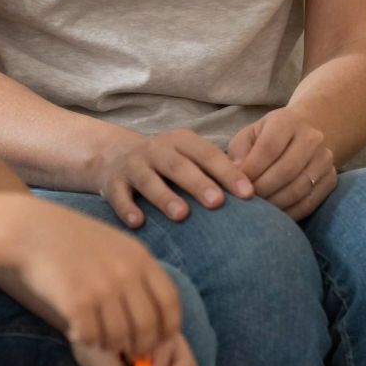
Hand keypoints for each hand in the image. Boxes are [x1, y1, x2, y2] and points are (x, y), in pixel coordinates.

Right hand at [12, 200, 182, 355]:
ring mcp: (102, 287)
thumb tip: (155, 319)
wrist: (32, 231)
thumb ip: (137, 274)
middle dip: (141, 347)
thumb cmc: (73, 241)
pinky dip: (87, 341)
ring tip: (100, 338)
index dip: (167, 328)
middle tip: (129, 352)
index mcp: (140, 258)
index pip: (169, 303)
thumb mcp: (116, 246)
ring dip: (111, 345)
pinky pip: (92, 337)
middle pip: (147, 326)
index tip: (159, 340)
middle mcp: (126, 273)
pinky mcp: (77, 302)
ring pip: (119, 337)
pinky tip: (78, 332)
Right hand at [92, 128, 253, 229]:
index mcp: (181, 142)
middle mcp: (156, 150)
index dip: (228, 172)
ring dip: (165, 197)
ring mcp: (133, 165)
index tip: (249, 193)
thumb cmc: (166, 165)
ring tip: (182, 215)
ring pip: (148, 179)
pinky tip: (139, 223)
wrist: (113, 157)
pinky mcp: (111, 183)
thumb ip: (213, 172)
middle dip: (199, 183)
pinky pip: (119, 196)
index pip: (208, 155)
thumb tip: (254, 195)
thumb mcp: (187, 158)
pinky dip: (127, 209)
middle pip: (179, 165)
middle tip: (217, 203)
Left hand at [229, 110, 336, 219]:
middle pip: (287, 169)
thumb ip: (239, 154)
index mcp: (286, 121)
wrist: (302, 136)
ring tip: (259, 211)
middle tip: (248, 202)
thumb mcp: (248, 137)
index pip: (269, 148)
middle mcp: (311, 137)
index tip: (238, 185)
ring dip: (276, 204)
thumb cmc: (265, 139)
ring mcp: (325, 158)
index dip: (252, 170)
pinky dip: (291, 213)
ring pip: (300, 188)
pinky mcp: (331, 178)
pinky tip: (276, 217)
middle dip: (264, 189)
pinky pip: (310, 202)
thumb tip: (235, 179)